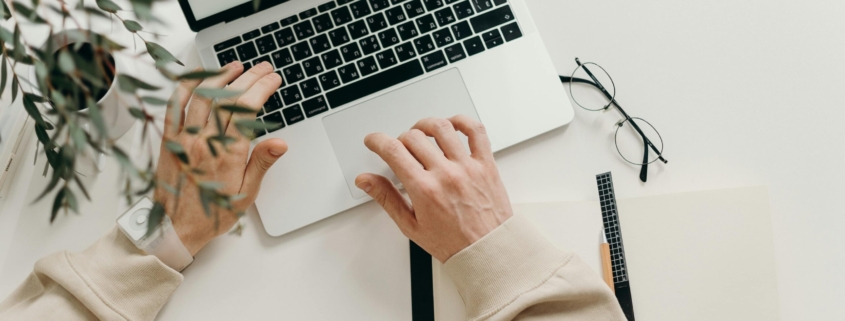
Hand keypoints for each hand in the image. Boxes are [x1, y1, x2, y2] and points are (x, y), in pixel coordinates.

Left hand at [154, 61, 286, 255]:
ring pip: (202, 96)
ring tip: (236, 66)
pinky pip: (174, 105)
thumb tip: (280, 143)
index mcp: (227, 155)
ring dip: (221, 76)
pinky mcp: (168, 139)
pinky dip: (186, 86)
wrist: (174, 228)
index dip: (262, 89)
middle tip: (263, 68)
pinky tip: (198, 77)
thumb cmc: (211, 213)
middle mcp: (204, 142)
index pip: (248, 110)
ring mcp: (184, 138)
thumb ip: (261, 164)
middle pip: (228, 98)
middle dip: (249, 78)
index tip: (273, 79)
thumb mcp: (245, 194)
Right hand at [355, 116, 512, 261]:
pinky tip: (452, 126)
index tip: (373, 141)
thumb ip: (386, 198)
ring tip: (421, 134)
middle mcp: (446, 174)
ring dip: (425, 125)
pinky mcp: (486, 164)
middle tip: (400, 149)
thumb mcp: (411, 225)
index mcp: (425, 190)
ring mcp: (467, 167)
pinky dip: (462, 121)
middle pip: (413, 137)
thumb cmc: (453, 243)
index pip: (393, 151)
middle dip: (399, 140)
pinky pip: (476, 131)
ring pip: (442, 128)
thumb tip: (366, 181)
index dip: (377, 141)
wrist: (488, 250)